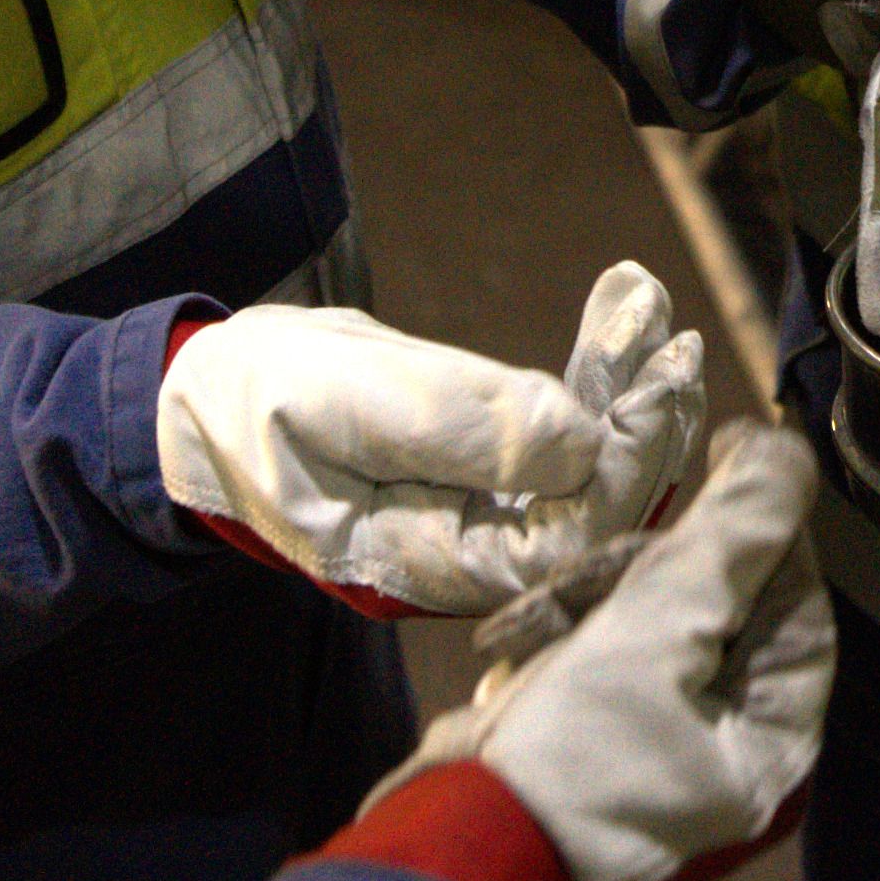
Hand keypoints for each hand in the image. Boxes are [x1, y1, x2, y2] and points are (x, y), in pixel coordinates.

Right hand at [157, 263, 704, 618]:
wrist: (203, 399)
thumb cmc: (255, 400)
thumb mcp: (343, 399)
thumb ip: (456, 426)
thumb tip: (579, 442)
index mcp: (418, 566)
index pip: (557, 542)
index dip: (620, 470)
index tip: (657, 388)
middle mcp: (460, 561)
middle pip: (588, 515)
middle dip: (644, 432)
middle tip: (676, 348)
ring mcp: (474, 524)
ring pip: (583, 476)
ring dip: (629, 397)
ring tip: (653, 318)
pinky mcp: (481, 482)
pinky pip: (558, 443)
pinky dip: (595, 382)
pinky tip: (623, 314)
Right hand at [359, 422, 835, 880]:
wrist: (455, 852)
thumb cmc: (572, 749)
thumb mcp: (655, 631)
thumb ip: (729, 539)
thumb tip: (787, 452)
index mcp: (775, 734)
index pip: (793, 598)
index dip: (756, 525)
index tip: (722, 454)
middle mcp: (735, 744)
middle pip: (719, 605)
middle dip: (641, 574)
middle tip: (581, 577)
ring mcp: (668, 745)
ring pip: (652, 622)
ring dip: (586, 606)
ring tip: (522, 632)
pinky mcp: (605, 739)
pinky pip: (604, 658)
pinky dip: (558, 643)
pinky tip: (508, 654)